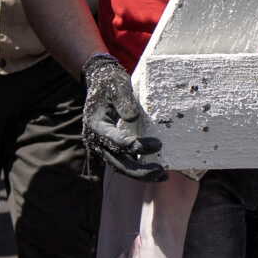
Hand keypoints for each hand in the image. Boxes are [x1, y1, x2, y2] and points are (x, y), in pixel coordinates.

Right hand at [82, 54, 164, 180]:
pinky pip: (122, 161)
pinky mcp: (110, 147)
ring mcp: (102, 146)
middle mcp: (96, 140)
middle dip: (140, 171)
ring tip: (161, 176)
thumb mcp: (117, 86)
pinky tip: (153, 169)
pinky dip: (137, 167)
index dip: (137, 146)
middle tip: (160, 172)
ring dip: (140, 174)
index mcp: (96, 125)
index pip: (116, 142)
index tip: (157, 144)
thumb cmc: (110, 83)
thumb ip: (124, 101)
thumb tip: (133, 118)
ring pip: (120, 166)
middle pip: (118, 163)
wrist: (100, 82)